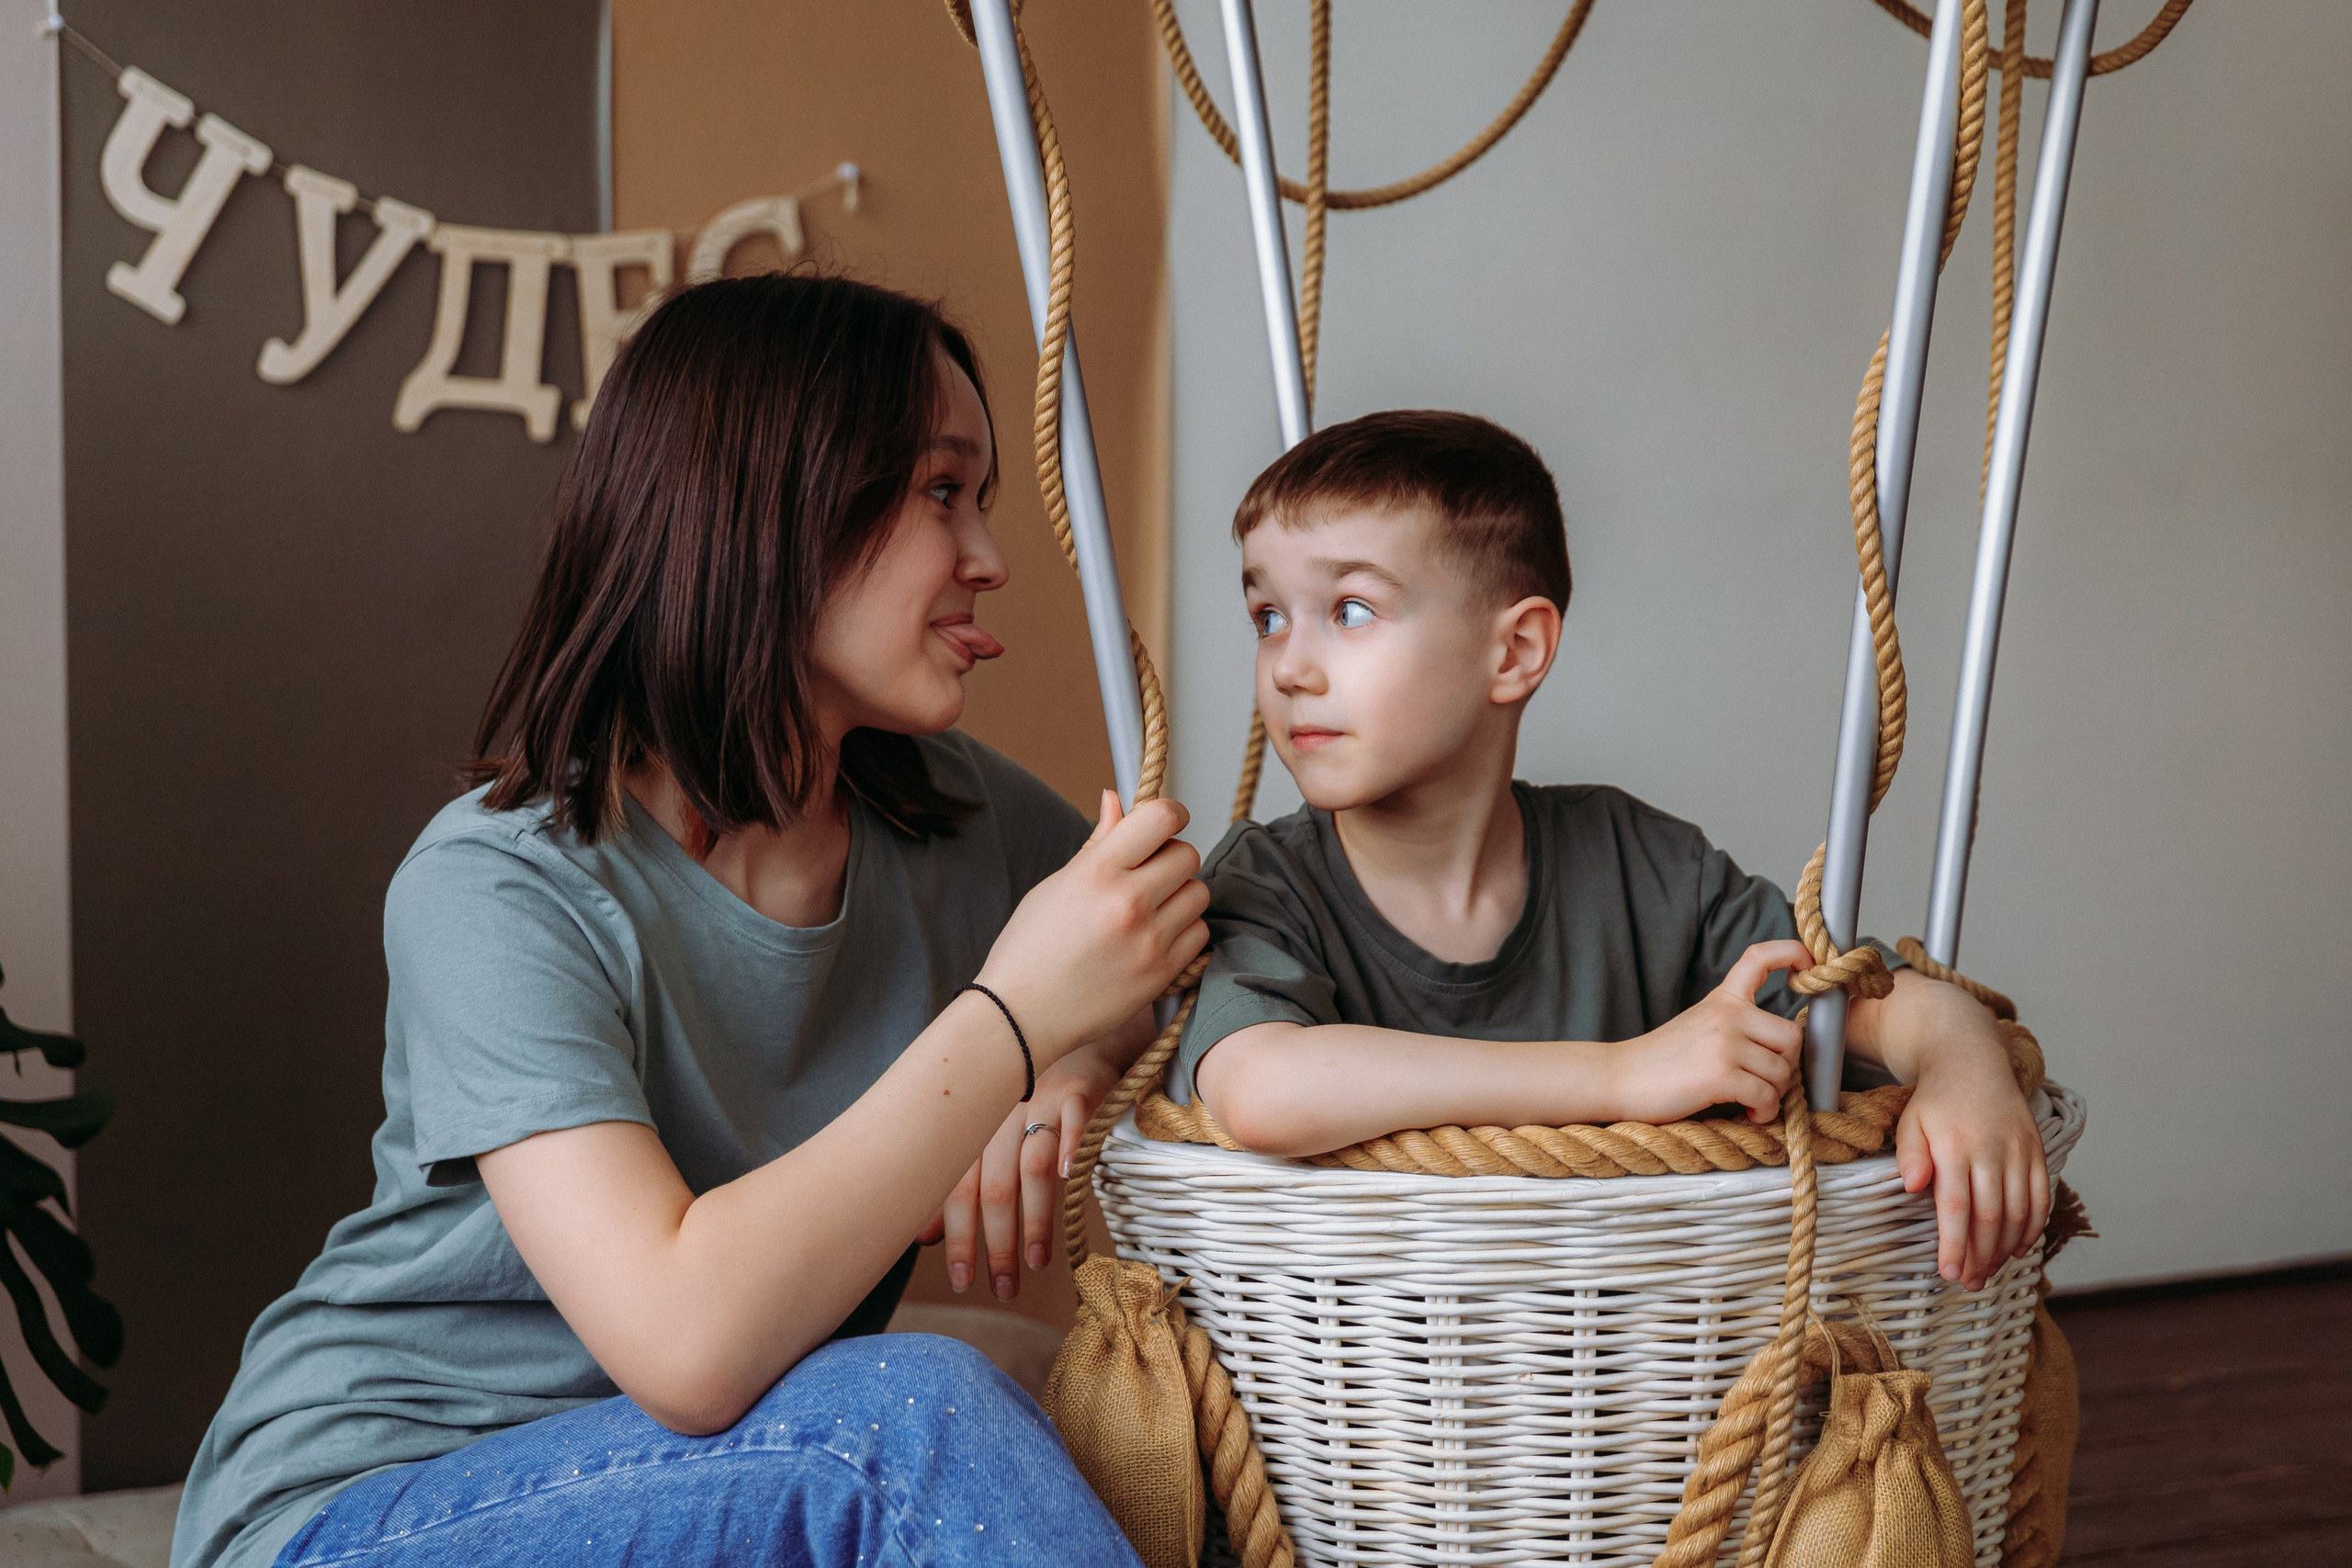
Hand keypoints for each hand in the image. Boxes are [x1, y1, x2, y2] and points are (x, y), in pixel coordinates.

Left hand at [921, 1042, 1120, 1299]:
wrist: (1082, 1029)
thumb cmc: (1036, 1092)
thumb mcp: (994, 1132)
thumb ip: (960, 1181)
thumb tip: (924, 1235)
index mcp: (976, 1126)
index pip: (957, 1187)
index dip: (957, 1236)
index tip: (961, 1279)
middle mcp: (1002, 1113)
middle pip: (993, 1186)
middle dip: (995, 1243)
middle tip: (1003, 1288)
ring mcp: (1043, 1098)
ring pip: (1030, 1164)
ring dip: (1035, 1219)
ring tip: (1038, 1262)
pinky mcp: (1084, 1087)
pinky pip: (1076, 1118)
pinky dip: (1071, 1147)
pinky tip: (1069, 1180)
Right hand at [974, 792, 1207, 1064]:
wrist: (1021, 1017)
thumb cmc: (1029, 950)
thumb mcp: (1057, 885)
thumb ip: (1098, 841)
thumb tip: (1117, 798)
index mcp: (1096, 872)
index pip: (1160, 818)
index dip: (1170, 813)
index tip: (1166, 821)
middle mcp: (1128, 903)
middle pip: (1187, 854)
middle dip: (1171, 857)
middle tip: (1149, 872)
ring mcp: (1150, 940)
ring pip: (1198, 893)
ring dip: (1180, 894)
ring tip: (1149, 908)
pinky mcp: (1163, 973)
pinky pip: (1199, 933)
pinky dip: (1184, 930)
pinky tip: (1154, 937)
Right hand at [1609, 941, 1809, 1123]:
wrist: (1618, 1078)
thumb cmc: (1659, 1061)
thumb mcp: (1699, 1026)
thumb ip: (1736, 1025)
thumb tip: (1784, 1051)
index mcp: (1722, 999)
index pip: (1759, 958)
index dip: (1791, 952)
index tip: (1807, 964)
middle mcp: (1727, 1015)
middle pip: (1792, 1035)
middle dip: (1786, 1066)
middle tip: (1764, 1081)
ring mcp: (1725, 1043)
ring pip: (1783, 1071)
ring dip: (1773, 1095)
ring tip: (1751, 1102)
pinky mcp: (1721, 1075)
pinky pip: (1767, 1095)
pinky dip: (1764, 1111)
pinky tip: (1748, 1113)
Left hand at [1881, 983, 2049, 1289]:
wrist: (1973, 1061)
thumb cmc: (1935, 1100)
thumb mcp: (1911, 1121)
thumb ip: (1910, 1155)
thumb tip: (1913, 1187)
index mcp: (1955, 1146)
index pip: (1957, 1206)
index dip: (1955, 1244)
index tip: (1949, 1272)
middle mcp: (1991, 1150)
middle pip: (1991, 1216)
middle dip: (1981, 1256)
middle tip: (1970, 1283)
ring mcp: (2018, 1151)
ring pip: (2019, 1211)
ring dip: (2006, 1249)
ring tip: (1989, 1273)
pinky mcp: (2036, 1150)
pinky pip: (2040, 1196)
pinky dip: (2033, 1227)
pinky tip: (2019, 1248)